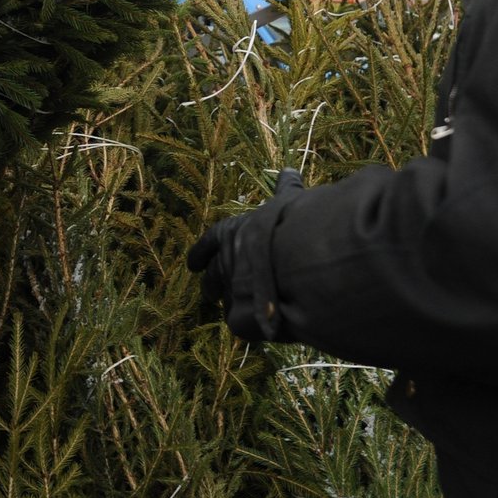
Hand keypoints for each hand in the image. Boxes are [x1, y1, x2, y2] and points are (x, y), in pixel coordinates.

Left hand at [187, 168, 304, 341]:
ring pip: (222, 299)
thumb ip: (286, 190)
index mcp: (233, 233)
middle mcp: (225, 261)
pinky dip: (245, 322)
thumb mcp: (291, 201)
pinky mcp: (240, 318)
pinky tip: (250, 327)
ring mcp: (230, 290)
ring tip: (227, 306)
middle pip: (211, 274)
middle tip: (207, 289)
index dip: (202, 252)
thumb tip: (288, 170)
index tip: (193, 263)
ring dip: (224, 301)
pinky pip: (238, 322)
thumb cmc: (298, 225)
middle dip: (210, 281)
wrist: (304, 262)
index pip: (211, 241)